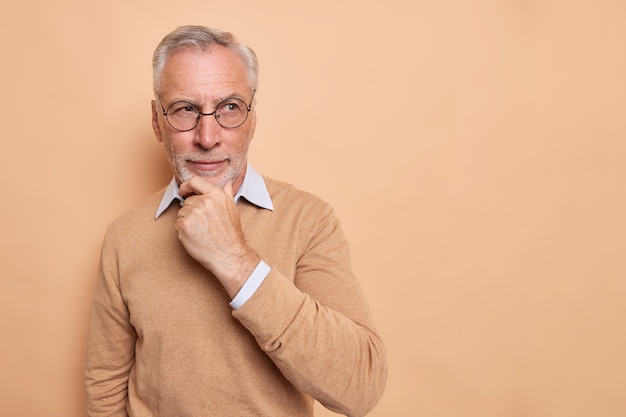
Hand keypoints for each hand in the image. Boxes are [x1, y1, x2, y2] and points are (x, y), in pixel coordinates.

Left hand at [175, 177, 259, 297]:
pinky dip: (183, 231)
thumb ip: (227, 193)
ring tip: (201, 231)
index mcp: (216, 195)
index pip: (195, 181)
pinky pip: (177, 224)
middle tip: (203, 224)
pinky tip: (195, 237)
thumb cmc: (231, 234)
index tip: (183, 191)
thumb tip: (227, 183)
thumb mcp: (232, 209)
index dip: (186, 186)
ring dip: (187, 221)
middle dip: (191, 211)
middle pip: (187, 201)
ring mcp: (193, 213)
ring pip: (181, 213)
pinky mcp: (184, 225)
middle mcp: (204, 201)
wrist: (228, 254)